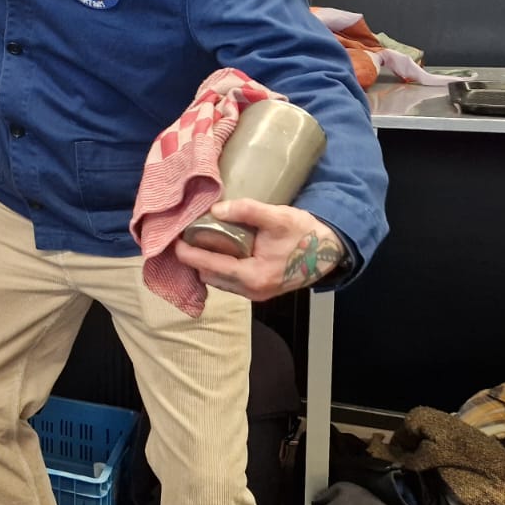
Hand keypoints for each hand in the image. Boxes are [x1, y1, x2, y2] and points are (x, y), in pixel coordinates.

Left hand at [170, 198, 344, 301]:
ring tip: (197, 241)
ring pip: (218, 281)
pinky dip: (218, 267)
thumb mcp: (278, 217)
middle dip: (194, 258)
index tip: (174, 241)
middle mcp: (252, 291)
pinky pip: (229, 281)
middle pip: (209, 275)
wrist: (330, 251)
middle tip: (184, 236)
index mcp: (254, 276)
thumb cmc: (305, 234)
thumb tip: (215, 209)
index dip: (189, 253)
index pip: (210, 265)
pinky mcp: (259, 291)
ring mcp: (256, 294)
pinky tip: (216, 250)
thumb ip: (247, 211)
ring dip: (206, 263)